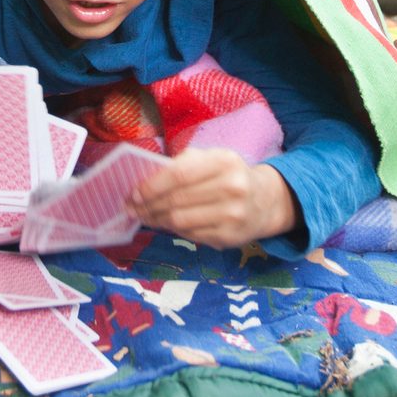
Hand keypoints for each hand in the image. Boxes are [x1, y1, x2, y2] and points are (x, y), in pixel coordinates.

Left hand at [127, 148, 296, 248]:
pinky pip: (190, 235)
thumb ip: (182, 164)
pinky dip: (173, 229)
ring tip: (144, 216)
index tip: (134, 192)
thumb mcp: (212, 159)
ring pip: (180, 220)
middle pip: (177, 200)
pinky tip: (165, 223)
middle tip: (131, 208)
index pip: (179, 175)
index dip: (152, 185)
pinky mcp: (230, 237)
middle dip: (148, 205)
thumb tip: (145, 181)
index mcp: (224, 161)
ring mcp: (233, 215)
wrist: (265, 201)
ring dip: (156, 220)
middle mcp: (232, 187)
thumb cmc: (229, 176)